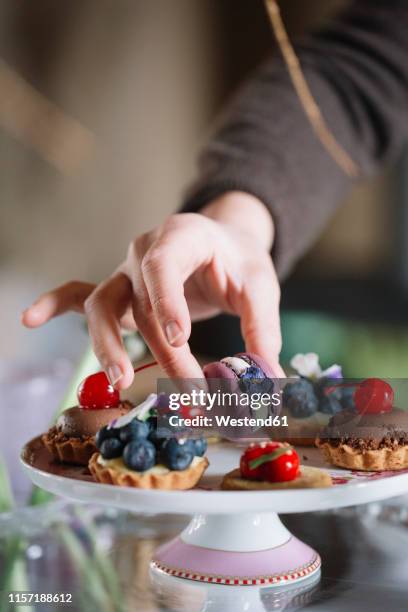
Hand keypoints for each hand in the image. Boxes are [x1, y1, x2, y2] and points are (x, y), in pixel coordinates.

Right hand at [22, 192, 283, 387]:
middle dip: (162, 350)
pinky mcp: (119, 289)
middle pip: (140, 301)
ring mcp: (126, 269)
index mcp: (182, 235)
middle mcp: (146, 249)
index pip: (165, 265)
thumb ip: (262, 327)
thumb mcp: (260, 284)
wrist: (223, 241)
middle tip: (187, 391)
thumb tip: (266, 378)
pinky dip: (54, 304)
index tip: (181, 337)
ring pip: (102, 303)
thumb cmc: (240, 261)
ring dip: (107, 343)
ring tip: (119, 379)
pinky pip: (79, 292)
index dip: (168, 301)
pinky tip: (31, 318)